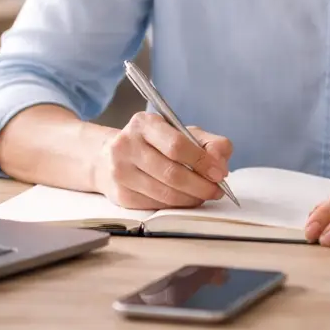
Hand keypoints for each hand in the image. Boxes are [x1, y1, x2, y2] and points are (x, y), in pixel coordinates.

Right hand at [92, 112, 232, 209]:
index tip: (219, 173)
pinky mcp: (121, 194)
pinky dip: (177, 205)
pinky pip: (156, 205)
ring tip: (204, 195)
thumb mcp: (181, 132)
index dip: (202, 162)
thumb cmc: (153, 144)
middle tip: (217, 190)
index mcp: (144, 124)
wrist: (109, 157)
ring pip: (165, 193)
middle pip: (171, 173)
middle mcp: (126, 146)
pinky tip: (185, 199)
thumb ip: (208, 142)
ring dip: (191, 198)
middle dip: (200, 185)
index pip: (176, 145)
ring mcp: (120, 172)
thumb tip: (220, 163)